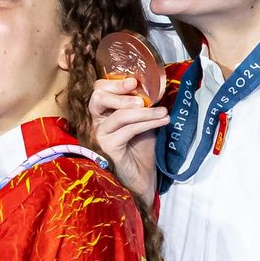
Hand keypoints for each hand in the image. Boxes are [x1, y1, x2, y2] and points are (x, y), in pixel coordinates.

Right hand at [88, 75, 167, 206]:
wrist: (143, 179)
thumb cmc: (141, 151)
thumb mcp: (143, 123)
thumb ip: (143, 106)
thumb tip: (157, 88)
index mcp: (103, 114)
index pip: (99, 90)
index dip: (113, 82)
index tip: (134, 81)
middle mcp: (97, 123)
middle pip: (98, 98)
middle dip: (119, 91)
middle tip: (140, 93)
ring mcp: (101, 136)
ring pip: (119, 115)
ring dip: (145, 112)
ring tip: (162, 112)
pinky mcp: (109, 149)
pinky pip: (128, 130)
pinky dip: (147, 123)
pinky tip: (162, 121)